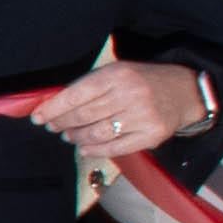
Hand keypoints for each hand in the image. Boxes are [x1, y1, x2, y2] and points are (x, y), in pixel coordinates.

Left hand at [33, 50, 210, 163]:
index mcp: (118, 75)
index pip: (77, 94)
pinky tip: (84, 148)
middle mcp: (130, 95)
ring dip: (76, 137)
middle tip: (51, 127)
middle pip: (85, 115)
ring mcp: (143, 116)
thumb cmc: (142, 81)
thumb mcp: (117, 72)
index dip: (53, 108)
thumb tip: (54, 104)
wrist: (184, 91)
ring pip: (97, 133)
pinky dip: (95, 150)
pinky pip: (116, 147)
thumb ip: (89, 86)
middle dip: (62, 123)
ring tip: (68, 135)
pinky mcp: (152, 135)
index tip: (38, 117)